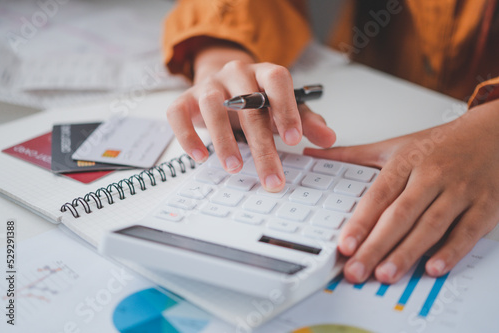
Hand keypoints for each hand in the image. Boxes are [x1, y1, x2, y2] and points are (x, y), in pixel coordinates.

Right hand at [167, 44, 335, 191]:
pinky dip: (187, 136)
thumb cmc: (255, 99)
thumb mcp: (283, 108)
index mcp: (263, 73)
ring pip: (212, 106)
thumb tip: (328, 138)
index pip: (277, 80)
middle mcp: (235, 74)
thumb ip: (306, 121)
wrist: (221, 84)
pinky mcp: (184, 100)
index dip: (286, 109)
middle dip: (261, 146)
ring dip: (223, 139)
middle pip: (248, 105)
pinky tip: (200, 157)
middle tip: (271, 176)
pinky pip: (178, 114)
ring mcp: (208, 86)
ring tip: (235, 167)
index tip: (294, 140)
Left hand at [304, 99, 498, 283]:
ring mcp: (460, 191)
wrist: (493, 134)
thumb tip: (314, 156)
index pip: (380, 194)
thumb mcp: (394, 145)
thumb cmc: (440, 144)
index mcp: (407, 161)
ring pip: (431, 225)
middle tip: (356, 270)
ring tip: (385, 273)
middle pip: (400, 215)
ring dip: (408, 252)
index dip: (362, 221)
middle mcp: (432, 176)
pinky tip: (434, 267)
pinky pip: (467, 231)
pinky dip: (452, 250)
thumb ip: (352, 155)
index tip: (345, 244)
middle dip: (376, 246)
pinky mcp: (485, 206)